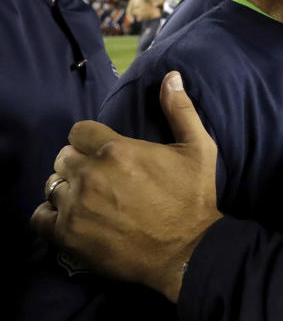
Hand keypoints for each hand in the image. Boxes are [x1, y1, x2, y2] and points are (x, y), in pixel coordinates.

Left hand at [31, 71, 221, 301]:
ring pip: (52, 184)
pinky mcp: (68, 235)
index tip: (104, 152)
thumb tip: (171, 75)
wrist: (188, 251)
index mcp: (118, 150)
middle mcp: (91, 174)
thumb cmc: (195, 197)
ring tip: (87, 198)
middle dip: (79, 163)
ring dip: (67, 189)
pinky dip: (51, 215)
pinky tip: (71, 217)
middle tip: (99, 177)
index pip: (79, 132)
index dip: (91, 140)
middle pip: (63, 157)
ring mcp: (77, 206)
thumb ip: (180, 110)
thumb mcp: (199, 148)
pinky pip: (39, 217)